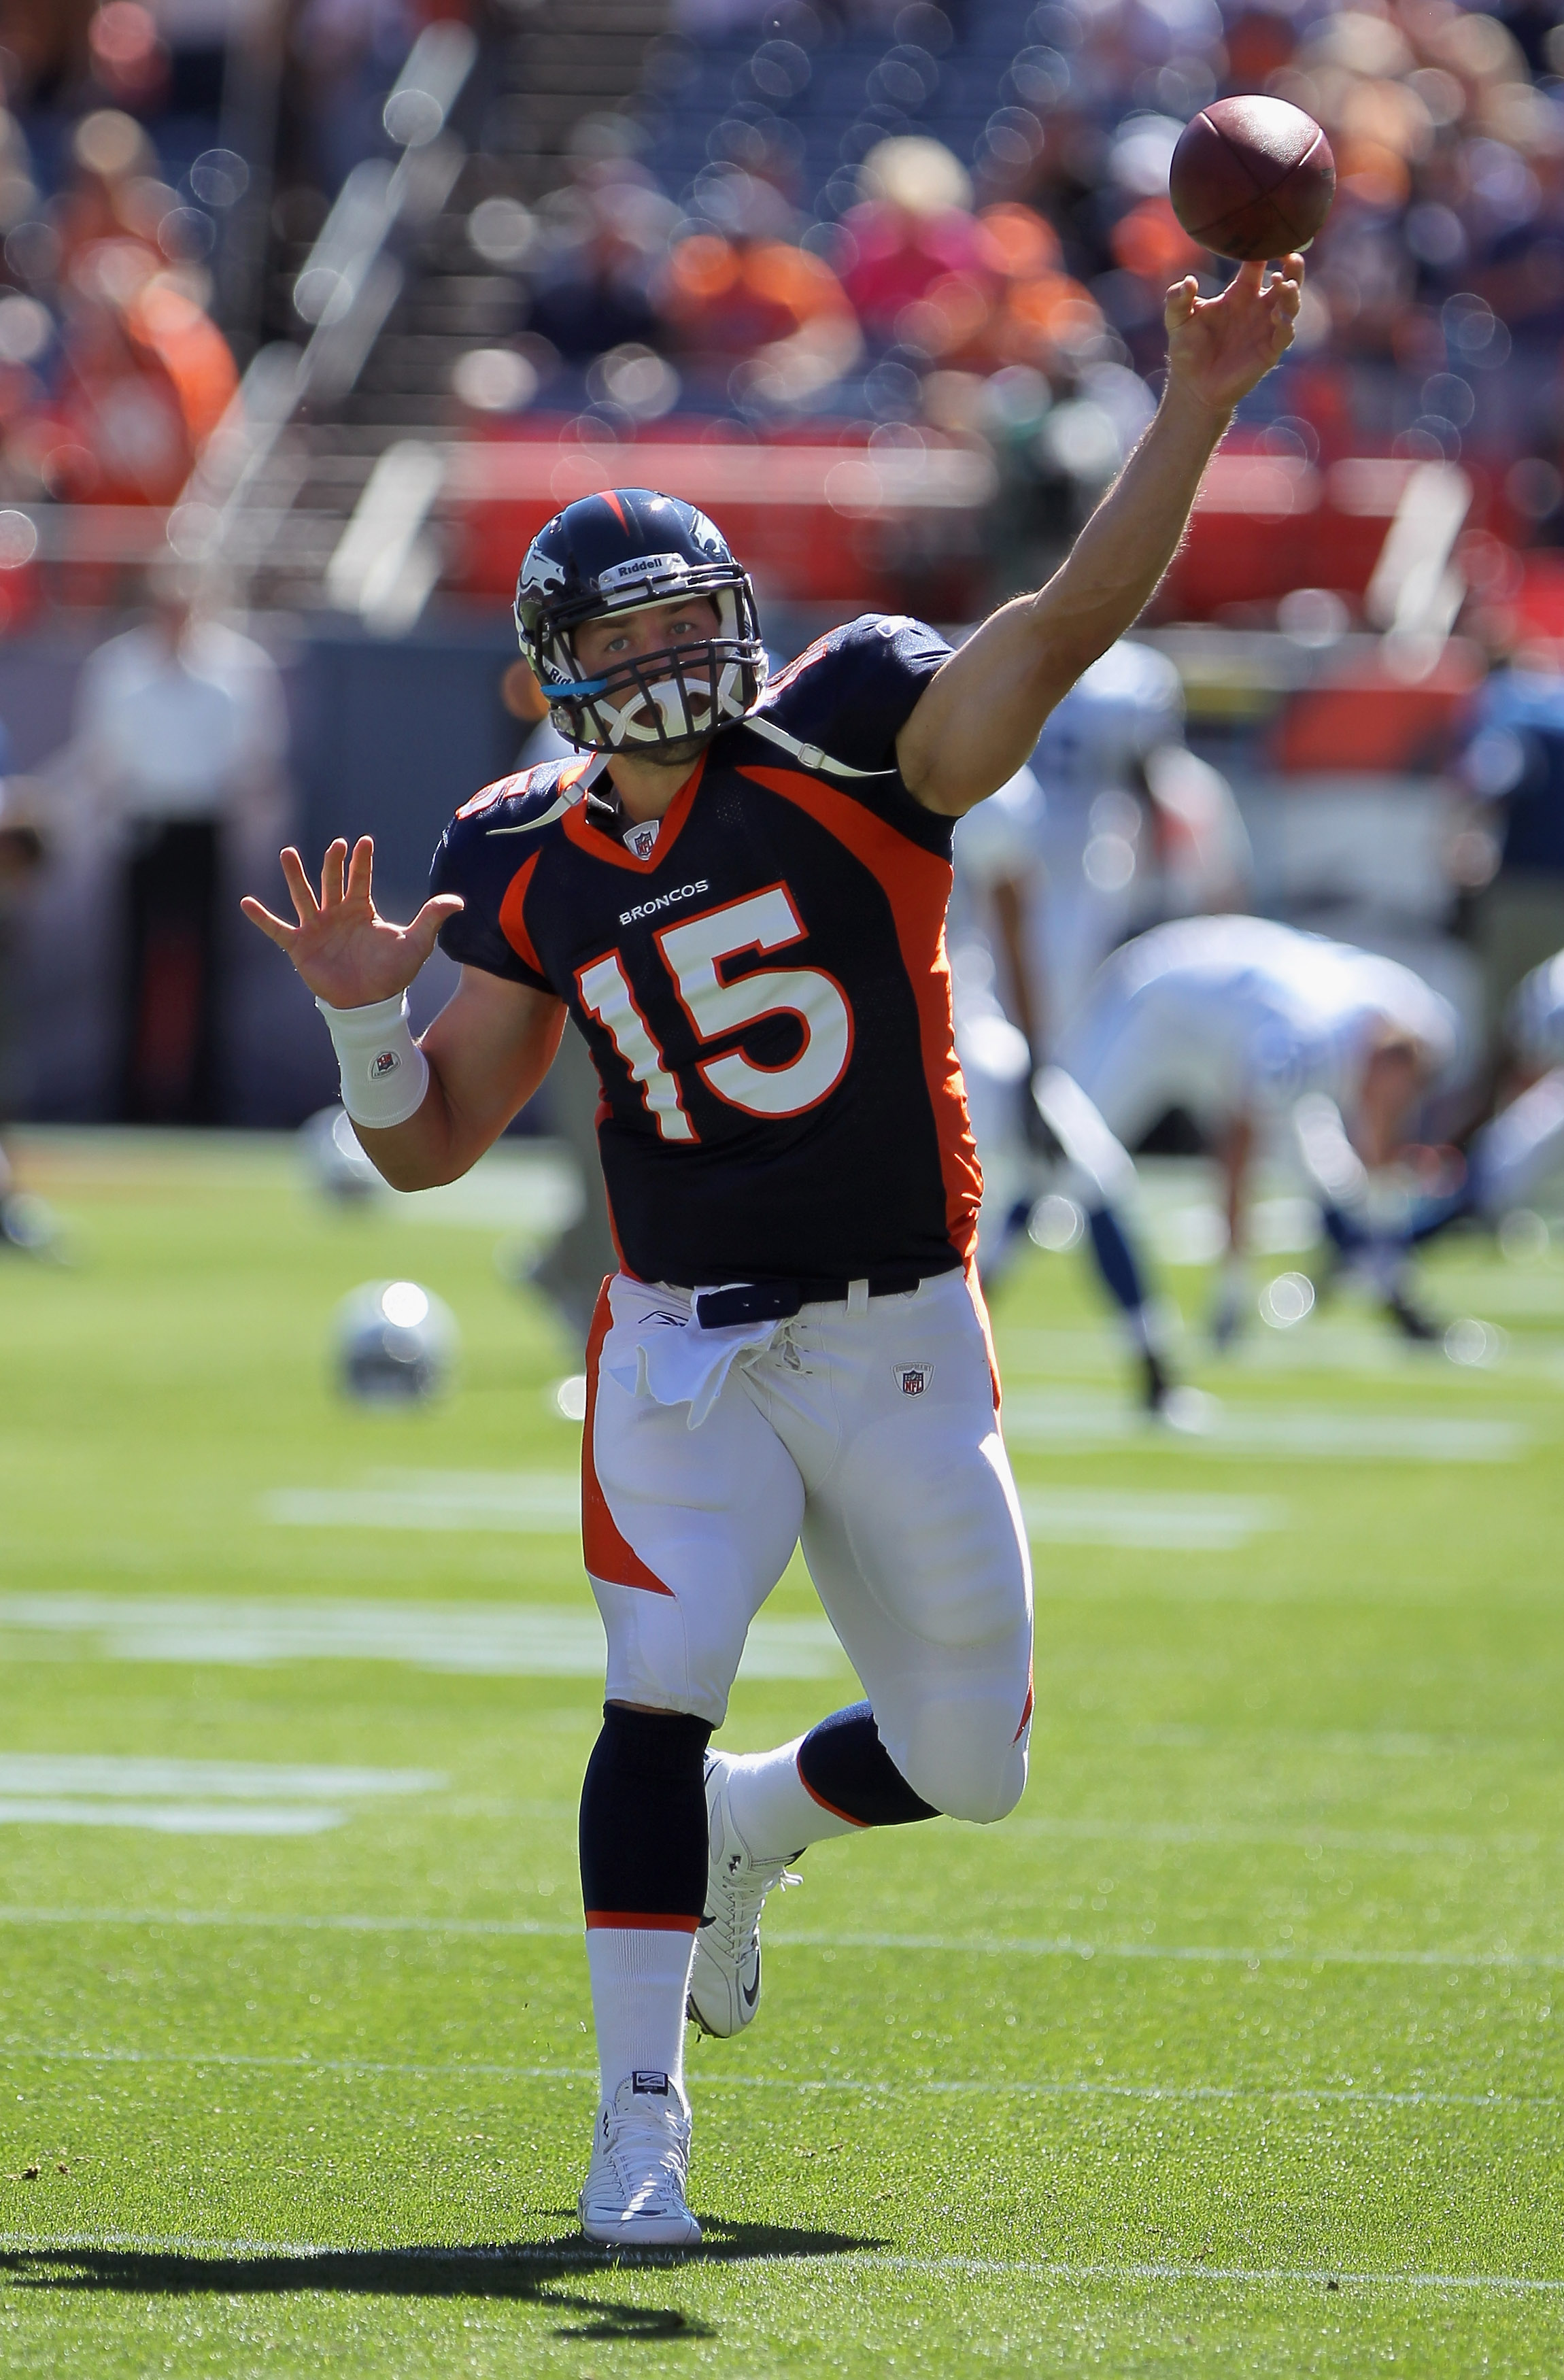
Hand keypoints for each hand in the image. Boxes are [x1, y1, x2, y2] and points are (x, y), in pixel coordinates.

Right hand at [240, 836, 462, 1008]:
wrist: (370, 1004)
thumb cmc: (393, 974)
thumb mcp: (416, 944)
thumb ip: (432, 919)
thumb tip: (458, 901)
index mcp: (361, 909)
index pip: (360, 878)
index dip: (362, 861)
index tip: (364, 842)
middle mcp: (336, 914)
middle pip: (331, 880)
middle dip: (332, 863)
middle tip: (336, 845)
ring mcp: (316, 928)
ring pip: (303, 895)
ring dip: (295, 875)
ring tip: (287, 853)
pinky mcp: (300, 947)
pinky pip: (277, 929)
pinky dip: (261, 917)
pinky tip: (246, 902)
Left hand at [1164, 255, 1302, 417]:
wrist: (1192, 386)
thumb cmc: (1186, 349)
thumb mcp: (1177, 320)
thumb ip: (1177, 299)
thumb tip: (1187, 281)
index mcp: (1239, 292)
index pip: (1258, 263)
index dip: (1265, 249)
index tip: (1268, 236)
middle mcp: (1257, 306)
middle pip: (1284, 279)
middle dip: (1292, 267)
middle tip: (1290, 256)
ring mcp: (1266, 327)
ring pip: (1290, 303)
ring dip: (1291, 292)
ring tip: (1283, 283)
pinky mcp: (1269, 350)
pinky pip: (1286, 334)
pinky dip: (1287, 324)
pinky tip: (1279, 316)